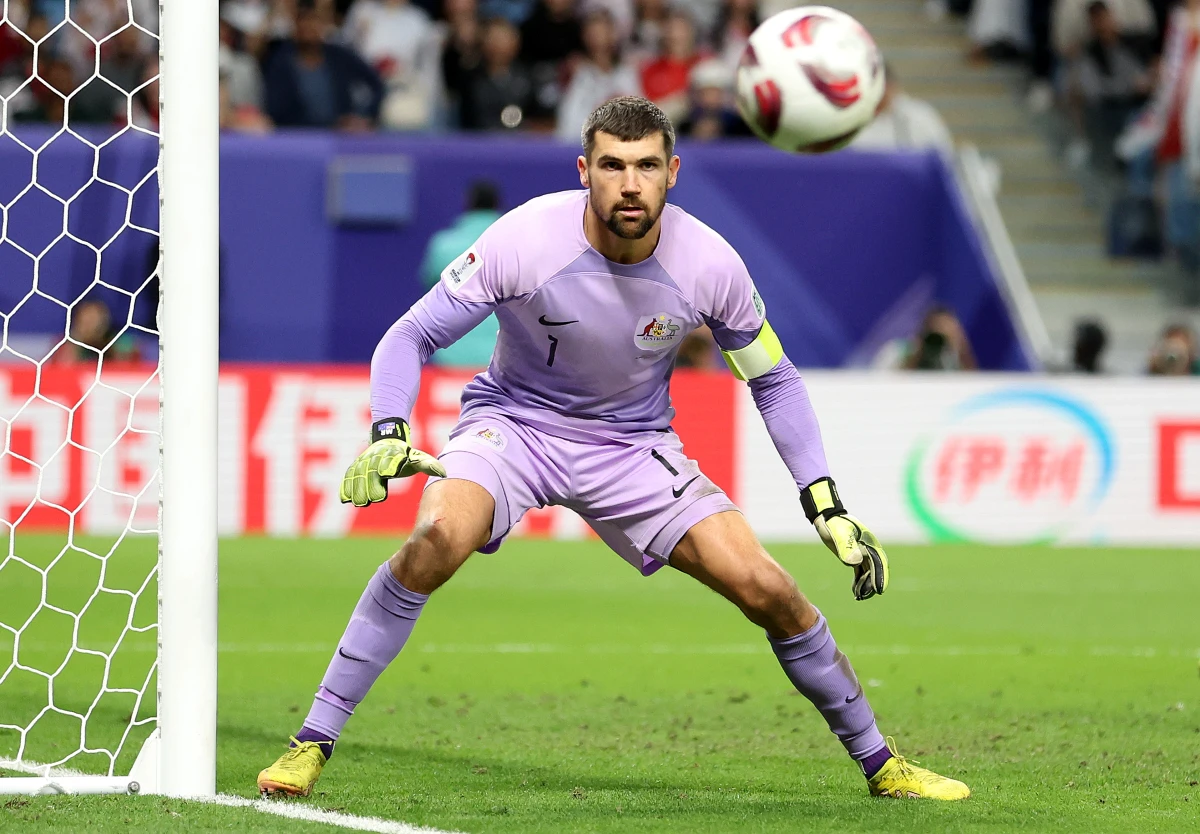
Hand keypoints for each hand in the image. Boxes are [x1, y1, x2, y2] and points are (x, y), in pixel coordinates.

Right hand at [339, 418, 445, 506]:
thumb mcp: (418, 457)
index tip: (387, 474)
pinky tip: (345, 499)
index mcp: (393, 454)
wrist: (387, 437)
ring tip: (359, 503)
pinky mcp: (355, 467)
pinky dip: (346, 486)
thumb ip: (428, 465)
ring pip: (358, 474)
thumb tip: (444, 473)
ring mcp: (364, 461)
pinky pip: (348, 476)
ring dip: (357, 488)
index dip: (388, 465)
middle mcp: (376, 457)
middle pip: (371, 470)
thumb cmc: (405, 454)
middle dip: (370, 484)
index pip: (390, 460)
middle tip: (372, 499)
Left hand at [801, 478, 888, 600]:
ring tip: (860, 597)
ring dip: (866, 584)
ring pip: (868, 572)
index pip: (879, 562)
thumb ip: (847, 547)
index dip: (880, 577)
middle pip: (875, 569)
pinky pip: (860, 571)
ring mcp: (862, 553)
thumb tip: (855, 562)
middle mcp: (868, 549)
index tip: (879, 590)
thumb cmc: (833, 524)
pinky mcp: (853, 556)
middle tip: (867, 596)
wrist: (826, 517)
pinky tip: (856, 591)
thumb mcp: (839, 534)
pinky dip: (859, 581)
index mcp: (869, 543)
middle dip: (873, 584)